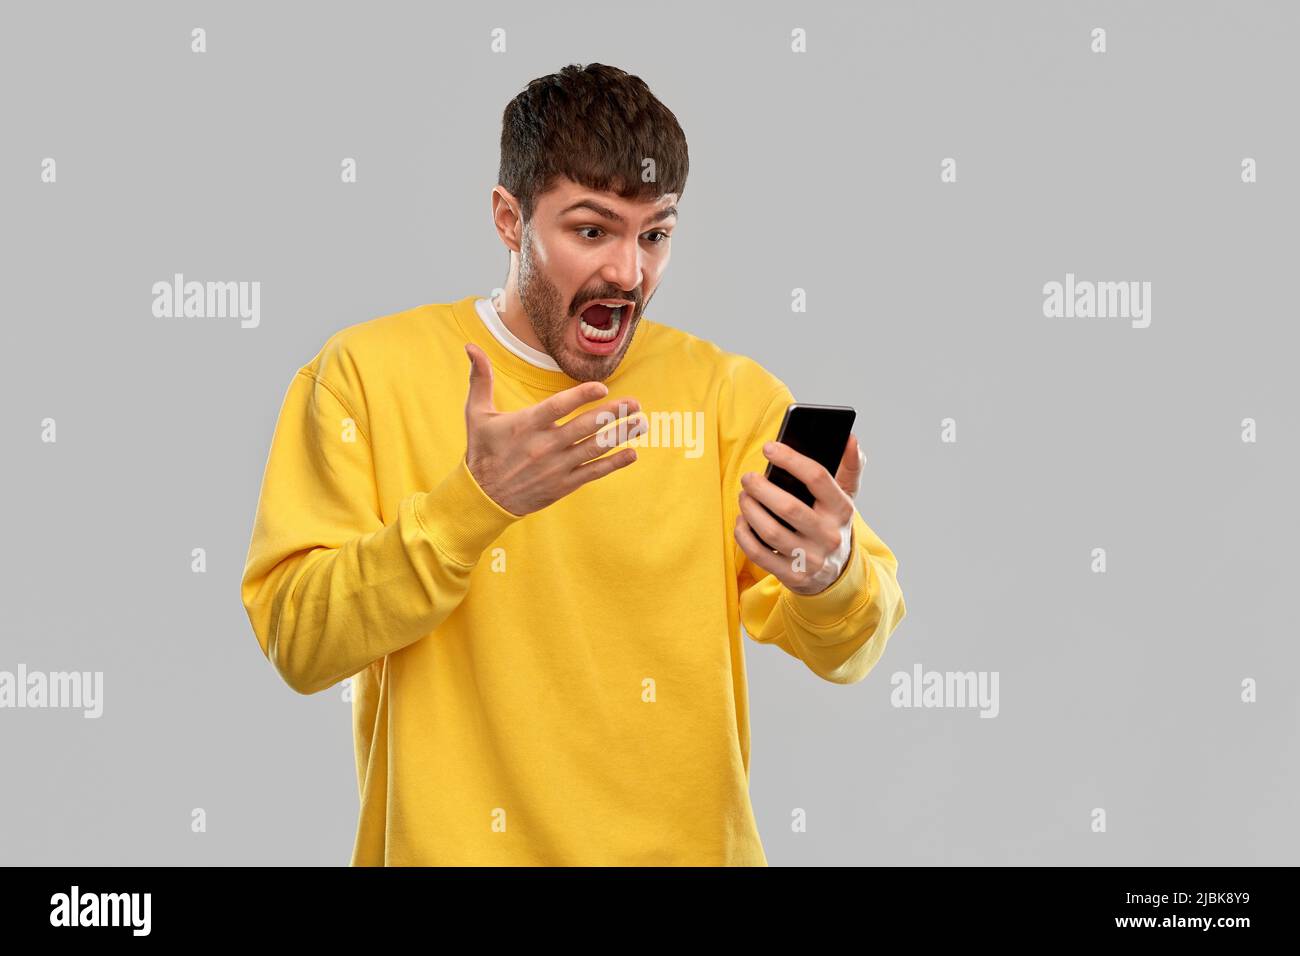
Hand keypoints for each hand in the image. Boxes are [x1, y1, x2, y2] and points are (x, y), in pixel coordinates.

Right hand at [462, 343, 645, 515]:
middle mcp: (544, 446)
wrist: (482, 497)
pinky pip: (593, 473)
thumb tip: (470, 347)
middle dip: (613, 414)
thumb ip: (480, 378)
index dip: (581, 397)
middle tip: (636, 403)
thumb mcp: (476, 413)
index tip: (603, 388)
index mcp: (526, 425)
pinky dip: (614, 464)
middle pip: (584, 427)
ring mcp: (555, 467)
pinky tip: (632, 453)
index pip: (557, 407)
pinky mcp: (562, 485)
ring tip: (641, 423)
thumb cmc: (482, 451)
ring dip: (620, 435)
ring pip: (594, 448)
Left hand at [733, 433, 865, 594]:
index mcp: (842, 510)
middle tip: (747, 477)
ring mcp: (811, 559)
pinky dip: (744, 535)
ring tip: (744, 496)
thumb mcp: (845, 498)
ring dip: (750, 509)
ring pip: (771, 531)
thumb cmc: (832, 525)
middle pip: (789, 507)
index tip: (769, 448)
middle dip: (761, 488)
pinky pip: (759, 554)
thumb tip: (851, 439)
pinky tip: (742, 520)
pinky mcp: (792, 576)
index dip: (790, 459)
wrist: (834, 575)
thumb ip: (850, 468)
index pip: (817, 478)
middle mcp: (829, 536)